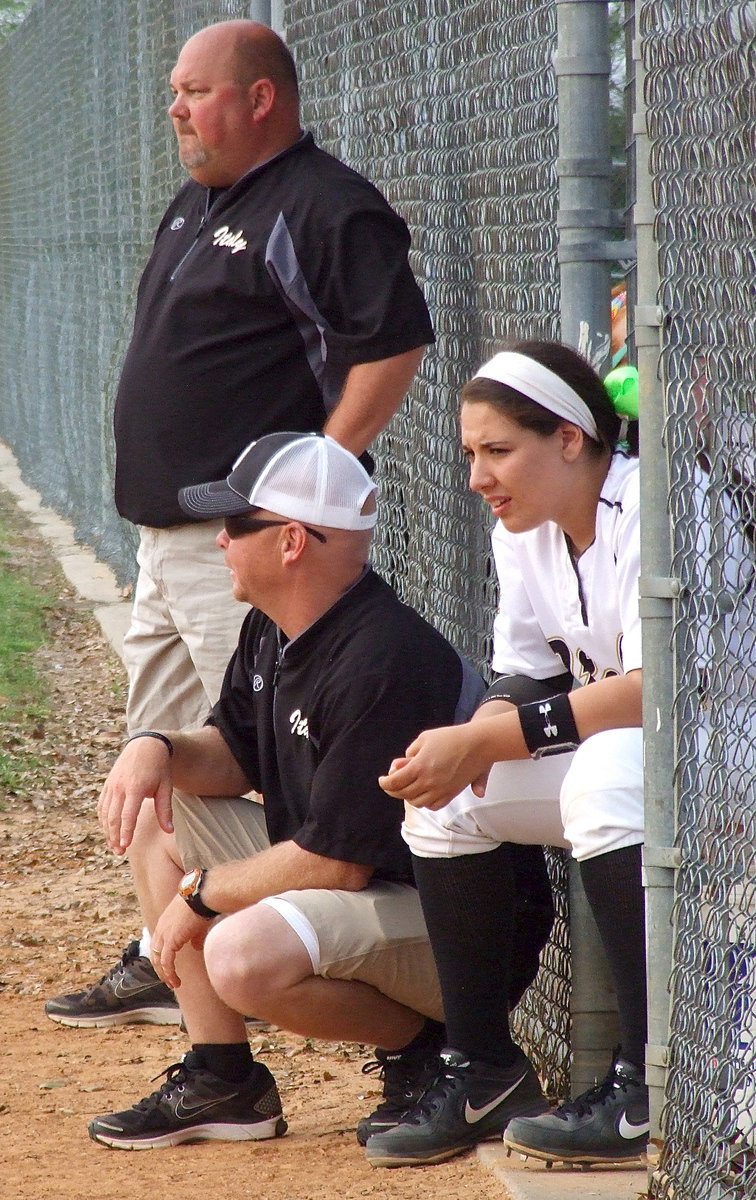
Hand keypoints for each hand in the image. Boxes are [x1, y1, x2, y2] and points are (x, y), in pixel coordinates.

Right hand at [97, 738, 173, 854]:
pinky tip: (108, 830)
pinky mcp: (107, 785)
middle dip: (115, 836)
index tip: (125, 846)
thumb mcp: (165, 786)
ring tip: (113, 846)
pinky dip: (103, 820)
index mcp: (136, 787)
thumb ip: (165, 809)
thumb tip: (169, 831)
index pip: (128, 814)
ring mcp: (111, 785)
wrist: (146, 745)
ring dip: (107, 830)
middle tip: (119, 852)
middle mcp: (120, 786)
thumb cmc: (159, 768)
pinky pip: (102, 805)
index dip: (126, 831)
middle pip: (113, 816)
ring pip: (105, 813)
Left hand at [150, 895, 212, 989]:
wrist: (200, 896)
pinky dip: (169, 973)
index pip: (158, 944)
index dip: (161, 957)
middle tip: (168, 980)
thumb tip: (196, 948)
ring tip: (173, 984)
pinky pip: (166, 962)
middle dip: (161, 969)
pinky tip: (176, 980)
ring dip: (165, 975)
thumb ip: (194, 937)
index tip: (168, 968)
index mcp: (164, 923)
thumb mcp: (196, 924)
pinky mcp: (171, 941)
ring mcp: (164, 935)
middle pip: (155, 954)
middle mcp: (161, 929)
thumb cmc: (201, 905)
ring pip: (159, 960)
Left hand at [378, 722, 491, 809]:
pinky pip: (434, 806)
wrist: (477, 744)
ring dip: (409, 797)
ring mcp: (441, 790)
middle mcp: (429, 781)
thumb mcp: (424, 738)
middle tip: (391, 785)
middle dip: (394, 790)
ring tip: (407, 788)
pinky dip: (425, 802)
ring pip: (418, 803)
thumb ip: (410, 753)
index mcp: (419, 766)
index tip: (382, 780)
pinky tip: (423, 794)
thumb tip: (401, 767)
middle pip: (404, 794)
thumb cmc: (450, 737)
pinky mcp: (452, 793)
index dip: (385, 783)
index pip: (395, 782)